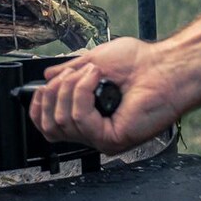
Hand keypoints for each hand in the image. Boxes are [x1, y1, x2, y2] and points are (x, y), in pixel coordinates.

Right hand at [28, 36, 181, 153]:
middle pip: (50, 126)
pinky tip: (95, 78)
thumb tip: (47, 77)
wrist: (163, 66)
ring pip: (63, 120)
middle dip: (52, 92)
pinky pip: (80, 118)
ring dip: (70, 87)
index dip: (37, 107)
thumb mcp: (91, 62)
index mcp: (89, 115)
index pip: (49, 126)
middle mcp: (94, 130)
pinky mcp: (112, 138)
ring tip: (91, 72)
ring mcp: (102, 137)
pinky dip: (82, 92)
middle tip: (71, 73)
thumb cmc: (138, 63)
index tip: (38, 88)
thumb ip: (66, 72)